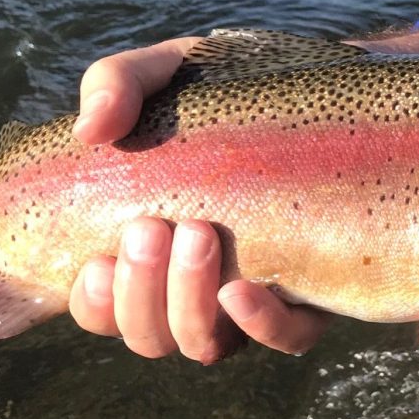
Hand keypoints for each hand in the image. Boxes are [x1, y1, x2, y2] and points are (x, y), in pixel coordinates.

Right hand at [68, 38, 331, 359]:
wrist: (328, 87)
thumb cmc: (229, 88)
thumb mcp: (166, 73)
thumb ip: (117, 83)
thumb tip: (89, 130)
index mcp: (147, 252)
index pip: (102, 308)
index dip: (93, 302)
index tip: (97, 260)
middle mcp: (195, 287)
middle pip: (149, 336)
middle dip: (141, 293)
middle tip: (152, 228)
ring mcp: (253, 296)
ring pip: (204, 345)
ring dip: (188, 304)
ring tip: (197, 234)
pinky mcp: (315, 296)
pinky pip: (286, 337)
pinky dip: (258, 323)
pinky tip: (242, 289)